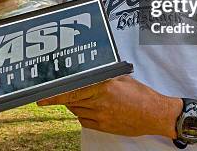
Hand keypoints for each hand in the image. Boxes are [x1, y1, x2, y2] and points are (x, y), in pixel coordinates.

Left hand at [37, 75, 181, 137]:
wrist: (154, 115)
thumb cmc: (141, 95)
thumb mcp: (122, 78)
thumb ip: (104, 75)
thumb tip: (90, 70)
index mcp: (103, 87)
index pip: (72, 91)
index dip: (54, 95)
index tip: (41, 97)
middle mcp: (99, 102)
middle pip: (71, 101)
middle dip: (62, 98)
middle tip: (53, 96)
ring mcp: (101, 117)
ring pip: (77, 110)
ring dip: (75, 104)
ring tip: (84, 98)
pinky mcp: (103, 127)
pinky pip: (84, 120)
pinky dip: (83, 114)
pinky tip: (90, 108)